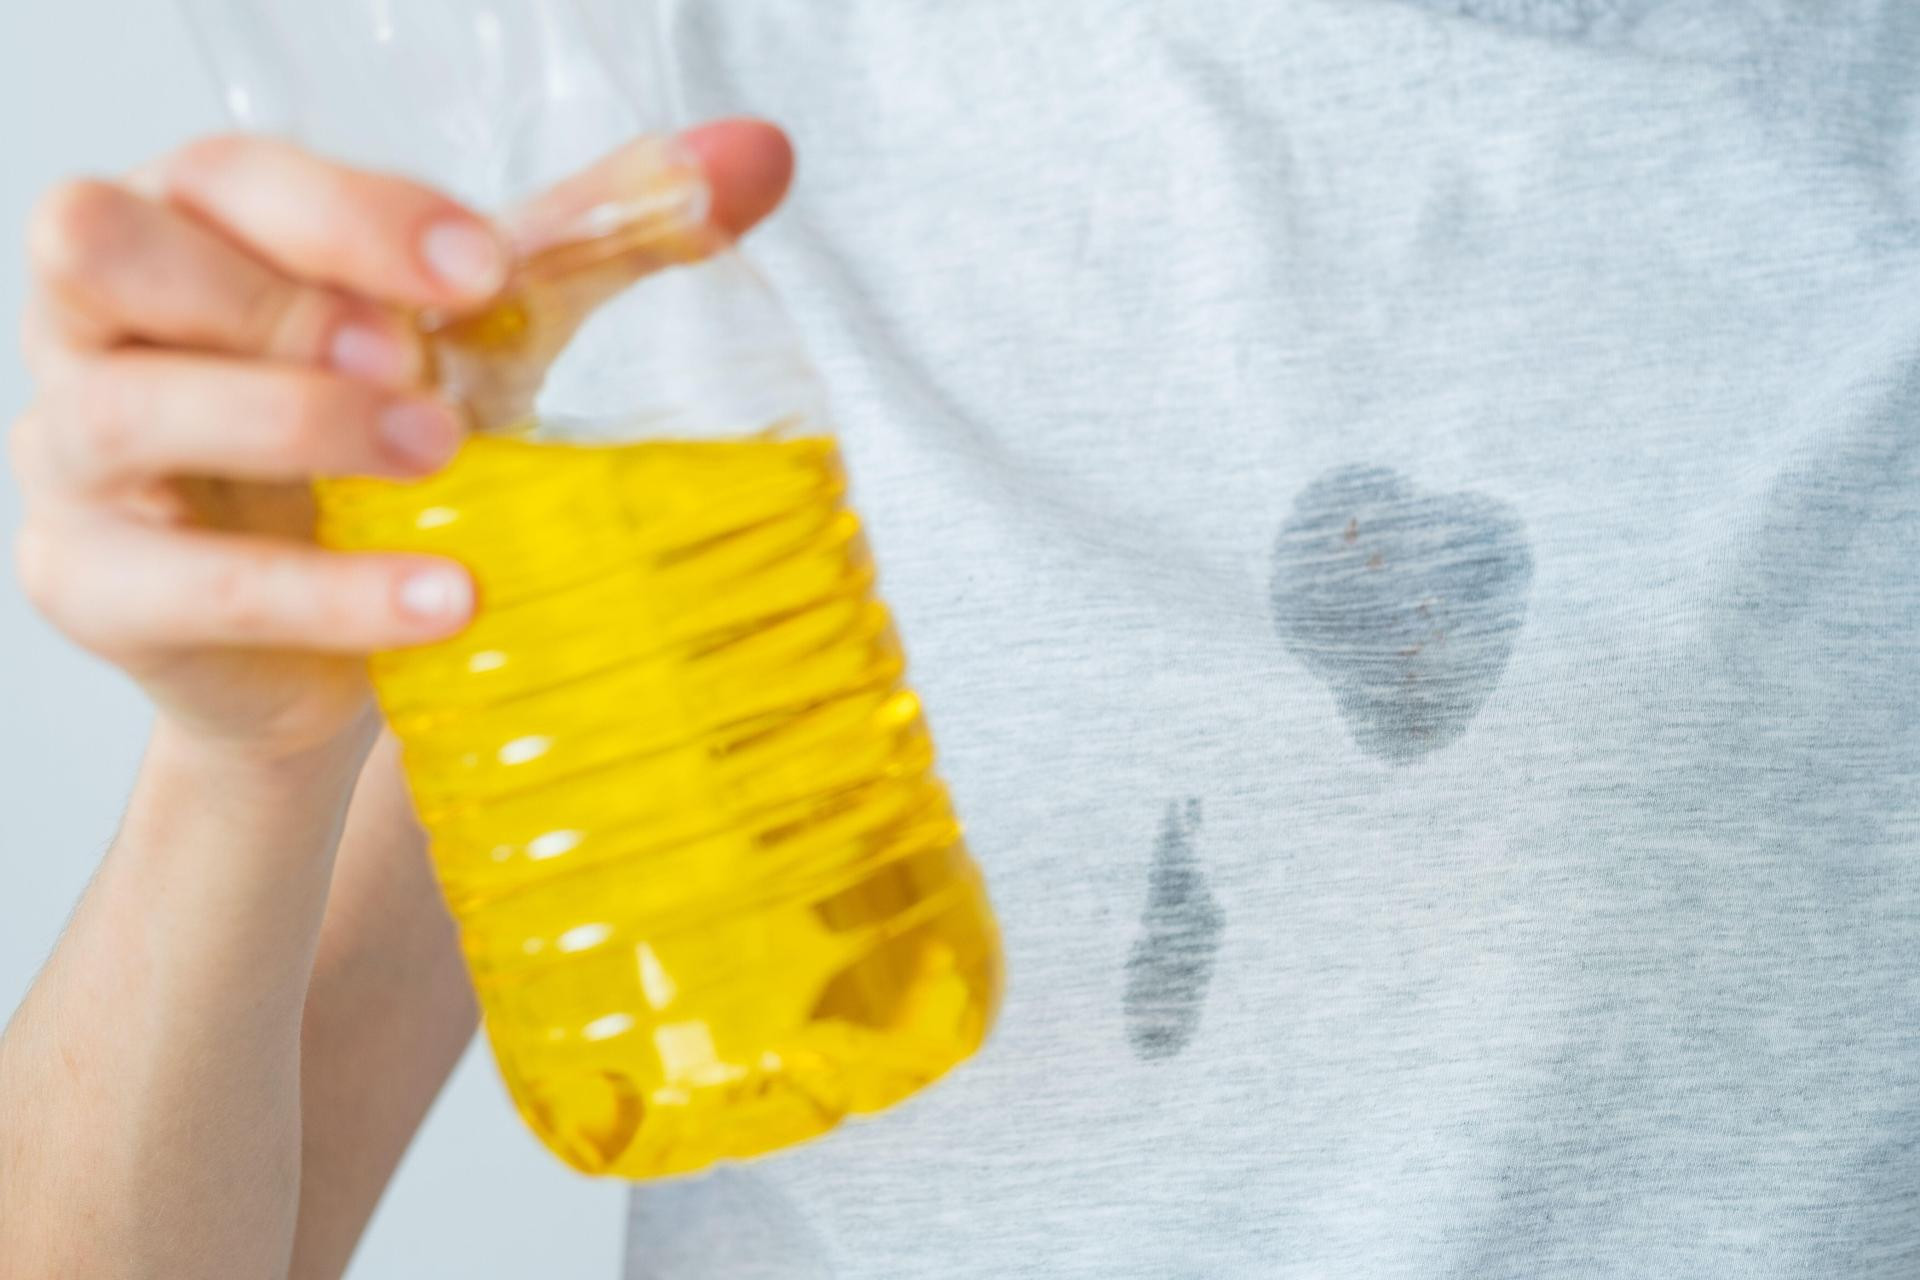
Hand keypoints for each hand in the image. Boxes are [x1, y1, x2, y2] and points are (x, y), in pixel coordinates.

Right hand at [12, 122, 794, 765]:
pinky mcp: (91, 584)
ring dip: (298, 426)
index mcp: (191, 229)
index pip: (228, 175)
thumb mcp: (480, 336)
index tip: (484, 271)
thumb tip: (759, 154)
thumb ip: (598, 239)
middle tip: (421, 365)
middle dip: (278, 297)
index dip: (352, 213)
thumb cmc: (381, 451)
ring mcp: (74, 452)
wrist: (329, 636)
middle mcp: (102, 320)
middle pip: (107, 242)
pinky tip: (442, 598)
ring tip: (444, 465)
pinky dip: (325, 592)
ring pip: (126, 406)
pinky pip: (185, 582)